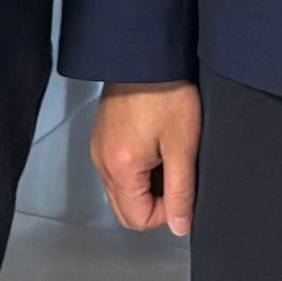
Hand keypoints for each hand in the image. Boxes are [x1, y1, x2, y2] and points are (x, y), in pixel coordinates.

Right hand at [92, 81, 201, 234]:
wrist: (147, 54)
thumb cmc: (166, 92)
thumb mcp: (182, 146)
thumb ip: (181, 192)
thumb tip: (181, 226)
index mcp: (119, 168)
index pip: (138, 220)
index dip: (167, 214)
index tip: (182, 190)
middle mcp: (101, 162)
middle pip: (125, 209)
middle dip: (154, 204)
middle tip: (176, 177)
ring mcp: (99, 148)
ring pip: (121, 190)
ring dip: (146, 186)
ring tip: (167, 157)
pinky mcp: (103, 136)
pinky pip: (117, 169)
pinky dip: (136, 169)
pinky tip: (155, 145)